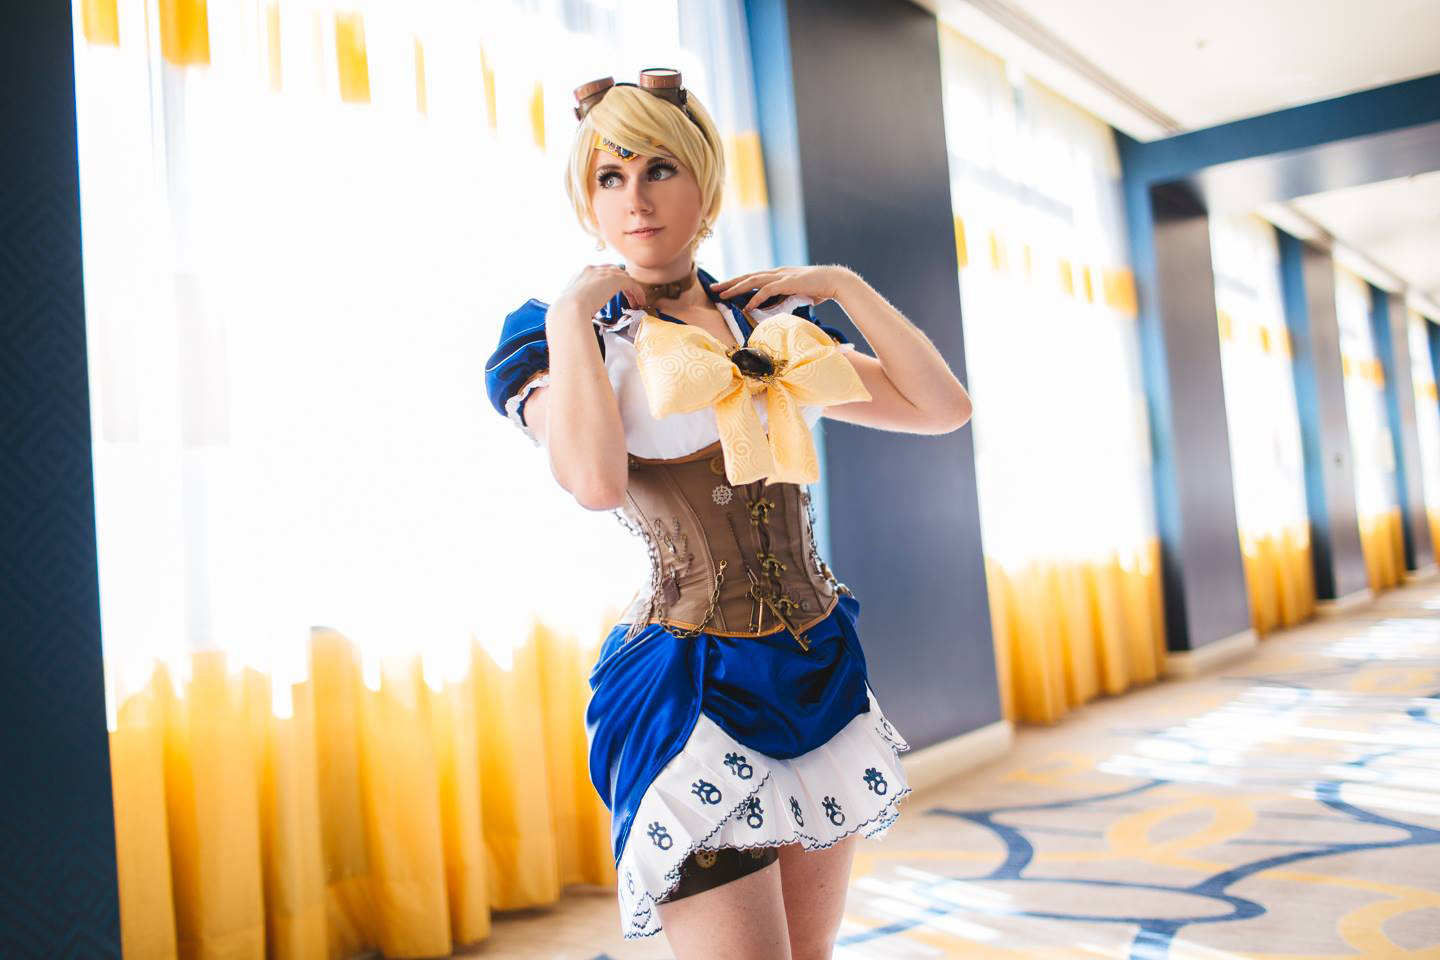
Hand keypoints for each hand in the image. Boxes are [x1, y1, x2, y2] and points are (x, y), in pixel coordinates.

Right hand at [552, 263, 649, 322]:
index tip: (611, 293)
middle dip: (621, 283)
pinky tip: (639, 302)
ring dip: (631, 289)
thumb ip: (578, 302)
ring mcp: (603, 273)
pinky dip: (637, 292)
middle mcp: (593, 270)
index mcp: (581, 275)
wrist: (570, 309)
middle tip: (627, 297)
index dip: (608, 282)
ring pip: (624, 276)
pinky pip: (631, 283)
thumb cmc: (568, 311)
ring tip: (636, 302)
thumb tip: (581, 312)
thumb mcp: (572, 303)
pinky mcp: (614, 279)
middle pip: (613, 271)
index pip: (599, 273)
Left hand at [711, 265, 855, 312]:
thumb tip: (772, 309)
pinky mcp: (787, 283)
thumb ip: (783, 299)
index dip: (737, 282)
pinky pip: (767, 291)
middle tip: (713, 288)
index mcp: (778, 275)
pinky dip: (756, 299)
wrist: (834, 281)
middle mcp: (776, 273)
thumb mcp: (796, 295)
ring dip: (736, 288)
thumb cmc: (818, 288)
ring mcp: (781, 276)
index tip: (724, 287)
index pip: (752, 277)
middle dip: (729, 282)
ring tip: (722, 295)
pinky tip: (747, 306)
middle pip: (747, 276)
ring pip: (752, 281)